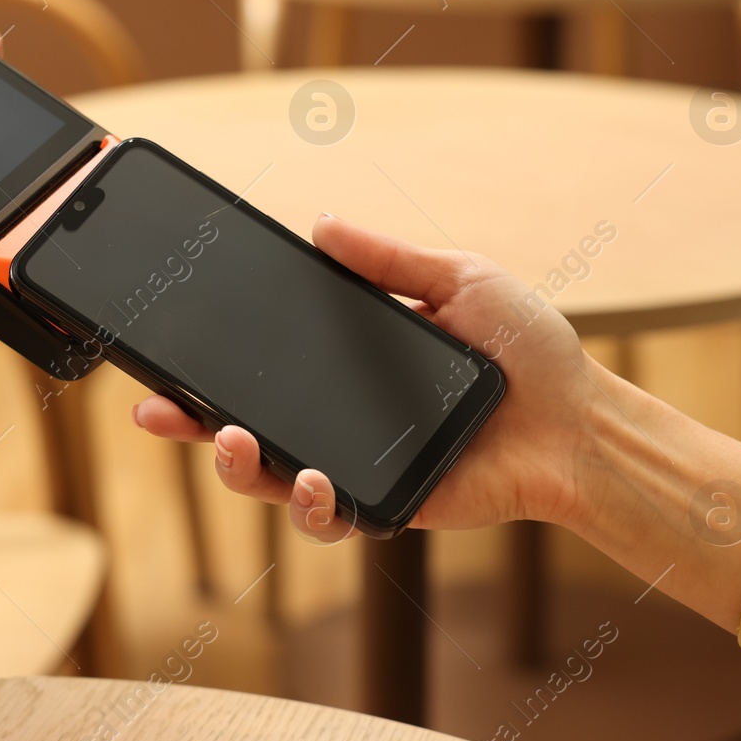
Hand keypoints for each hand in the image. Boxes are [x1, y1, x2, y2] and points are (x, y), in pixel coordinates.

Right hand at [133, 214, 599, 541]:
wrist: (580, 422)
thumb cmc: (527, 351)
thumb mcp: (458, 280)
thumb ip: (388, 258)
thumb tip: (321, 222)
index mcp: (349, 367)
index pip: (264, 363)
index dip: (209, 363)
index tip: (165, 353)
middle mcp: (342, 419)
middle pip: (245, 426)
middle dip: (191, 422)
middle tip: (159, 409)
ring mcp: (359, 467)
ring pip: (272, 482)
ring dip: (237, 467)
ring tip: (231, 440)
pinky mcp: (387, 507)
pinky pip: (330, 518)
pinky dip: (309, 504)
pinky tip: (311, 480)